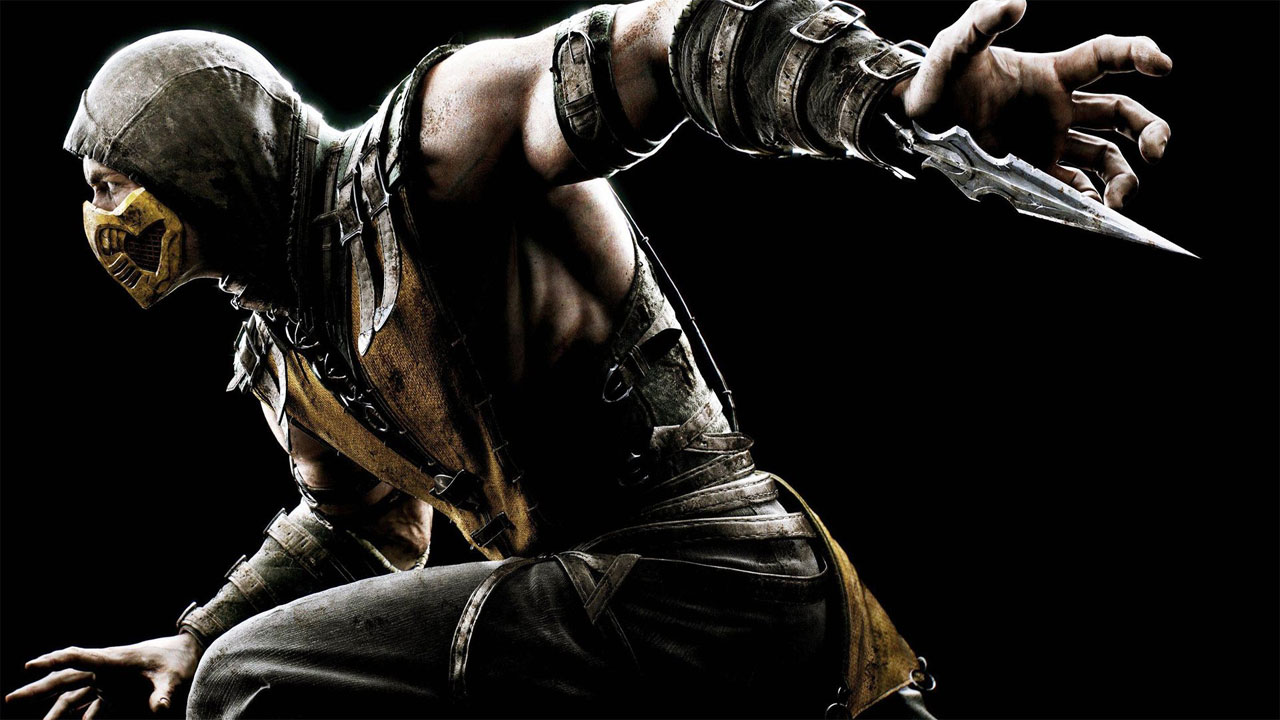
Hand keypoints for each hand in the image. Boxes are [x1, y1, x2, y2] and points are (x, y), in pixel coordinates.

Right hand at [5, 633, 201, 718]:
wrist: (187, 654)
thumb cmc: (179, 660)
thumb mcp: (174, 676)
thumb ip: (165, 693)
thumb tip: (160, 709)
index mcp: (113, 660)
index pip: (77, 657)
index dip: (53, 661)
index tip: (30, 666)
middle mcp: (104, 670)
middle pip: (64, 679)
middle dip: (37, 689)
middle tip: (10, 699)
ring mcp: (107, 683)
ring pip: (72, 697)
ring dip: (54, 711)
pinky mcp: (114, 694)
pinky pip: (88, 709)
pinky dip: (76, 719)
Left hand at [899, 0, 1171, 208]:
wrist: (912, 123)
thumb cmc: (936, 80)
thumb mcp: (954, 47)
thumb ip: (982, 19)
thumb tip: (1016, 0)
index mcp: (1050, 73)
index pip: (1106, 55)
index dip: (1138, 53)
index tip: (1162, 65)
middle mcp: (1057, 109)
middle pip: (1123, 113)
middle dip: (1150, 129)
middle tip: (1157, 150)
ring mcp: (1048, 143)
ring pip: (1105, 158)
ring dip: (1124, 177)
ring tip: (1119, 199)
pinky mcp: (1034, 173)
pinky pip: (1073, 189)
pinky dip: (1090, 201)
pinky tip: (1093, 210)